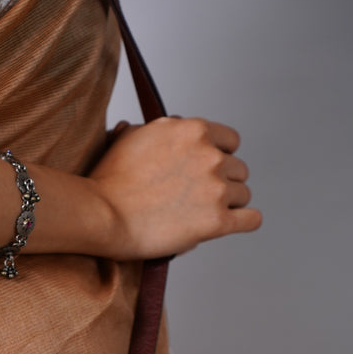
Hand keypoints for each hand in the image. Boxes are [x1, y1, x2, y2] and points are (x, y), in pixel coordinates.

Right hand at [88, 117, 261, 259]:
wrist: (101, 215)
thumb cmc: (108, 182)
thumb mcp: (131, 137)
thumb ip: (157, 131)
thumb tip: (158, 129)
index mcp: (193, 131)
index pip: (230, 141)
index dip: (219, 157)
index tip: (205, 171)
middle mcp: (210, 155)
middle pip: (239, 169)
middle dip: (222, 182)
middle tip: (198, 197)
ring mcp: (216, 189)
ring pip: (243, 194)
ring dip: (228, 204)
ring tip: (202, 214)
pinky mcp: (217, 221)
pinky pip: (251, 219)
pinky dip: (244, 221)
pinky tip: (234, 223)